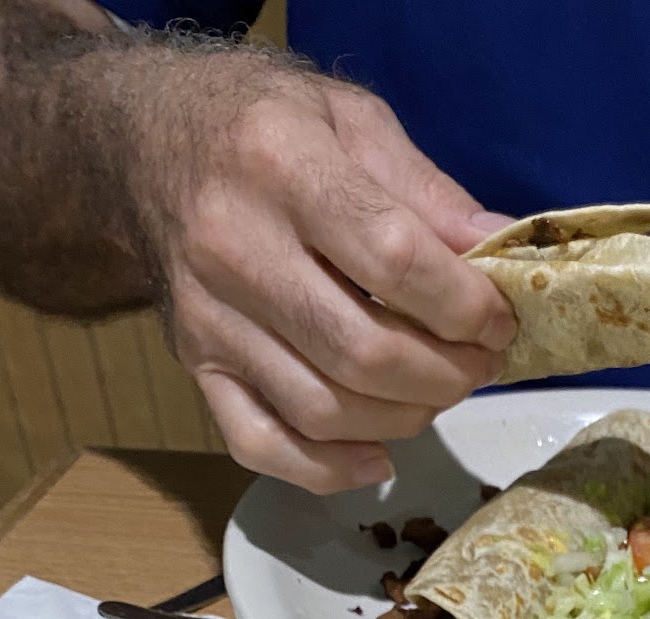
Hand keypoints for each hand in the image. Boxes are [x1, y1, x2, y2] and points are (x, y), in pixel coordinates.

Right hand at [127, 60, 516, 491]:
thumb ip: (429, 192)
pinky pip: (260, 445)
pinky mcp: (195, 364)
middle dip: (446, 374)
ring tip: (437, 391)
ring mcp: (208, 317)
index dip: (465, 306)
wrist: (146, 143)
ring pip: (323, 410)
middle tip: (479, 363)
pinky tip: (377, 457)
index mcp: (281, 164)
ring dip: (403, 419)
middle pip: (363, 352)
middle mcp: (233, 246)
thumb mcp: (351, 118)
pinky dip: (327, 470)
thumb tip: (503, 254)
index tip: (499, 319)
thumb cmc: (265, 125)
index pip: (394, 260)